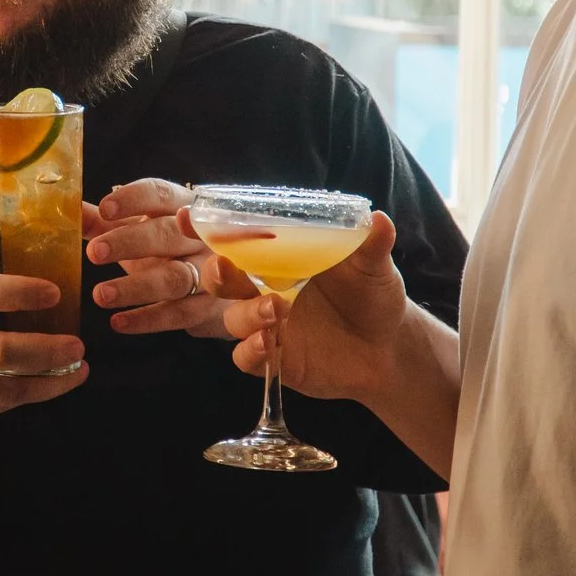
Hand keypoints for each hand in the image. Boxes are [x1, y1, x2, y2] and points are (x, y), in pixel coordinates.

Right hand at [0, 274, 87, 423]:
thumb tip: (38, 290)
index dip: (20, 293)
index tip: (54, 293)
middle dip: (44, 350)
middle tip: (77, 345)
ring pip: (7, 387)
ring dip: (50, 380)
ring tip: (79, 368)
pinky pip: (4, 403)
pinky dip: (35, 393)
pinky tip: (58, 382)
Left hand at [84, 179, 232, 338]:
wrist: (220, 283)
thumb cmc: (166, 248)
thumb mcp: (137, 229)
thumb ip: (103, 221)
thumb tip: (66, 208)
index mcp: (180, 205)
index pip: (160, 194)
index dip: (134, 199)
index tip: (106, 209)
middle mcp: (200, 235)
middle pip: (168, 234)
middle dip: (130, 243)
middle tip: (94, 253)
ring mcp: (211, 271)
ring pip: (176, 277)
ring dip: (137, 287)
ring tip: (100, 295)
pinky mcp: (210, 306)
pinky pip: (180, 313)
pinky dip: (148, 319)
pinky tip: (118, 322)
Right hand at [218, 211, 412, 403]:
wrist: (389, 348)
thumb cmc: (374, 296)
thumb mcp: (374, 267)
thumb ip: (372, 245)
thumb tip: (379, 219)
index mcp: (278, 258)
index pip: (235, 240)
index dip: (206, 229)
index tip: (187, 216)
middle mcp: (262, 288)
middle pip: (219, 279)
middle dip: (215, 273)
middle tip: (227, 267)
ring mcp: (265, 325)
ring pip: (231, 318)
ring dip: (245, 312)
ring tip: (275, 309)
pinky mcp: (274, 358)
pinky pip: (245, 357)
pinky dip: (250, 350)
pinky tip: (268, 343)